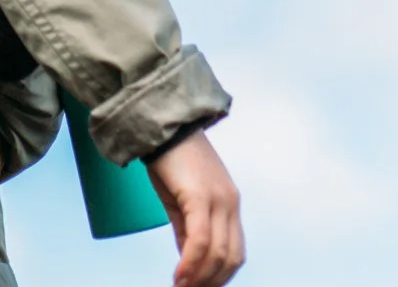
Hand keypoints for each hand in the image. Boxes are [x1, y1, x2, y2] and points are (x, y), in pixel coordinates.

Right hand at [145, 130, 243, 286]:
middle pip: (230, 257)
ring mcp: (218, 198)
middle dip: (211, 282)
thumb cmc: (170, 159)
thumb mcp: (181, 201)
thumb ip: (187, 231)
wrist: (162, 125)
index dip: (220, 277)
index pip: (235, 252)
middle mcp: (230, 202)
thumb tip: (188, 260)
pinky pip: (200, 240)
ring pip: (218, 253)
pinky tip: (180, 276)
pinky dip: (191, 263)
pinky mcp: (200, 195)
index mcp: (229, 203)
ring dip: (200, 278)